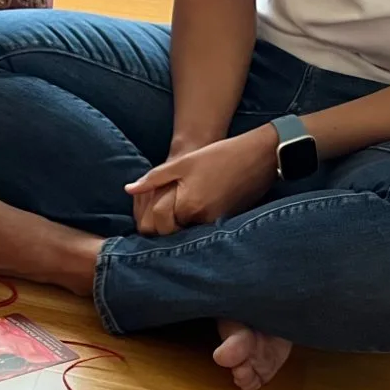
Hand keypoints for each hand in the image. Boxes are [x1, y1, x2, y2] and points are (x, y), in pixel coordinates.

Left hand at [125, 128, 277, 235]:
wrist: (261, 156)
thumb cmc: (220, 155)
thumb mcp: (184, 162)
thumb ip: (154, 178)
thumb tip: (129, 189)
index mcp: (187, 205)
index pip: (156, 223)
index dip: (149, 216)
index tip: (149, 208)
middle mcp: (200, 219)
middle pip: (168, 233)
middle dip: (160, 224)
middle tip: (156, 213)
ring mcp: (214, 223)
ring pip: (184, 232)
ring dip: (176, 224)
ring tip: (172, 209)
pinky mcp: (225, 222)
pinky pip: (200, 228)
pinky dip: (192, 221)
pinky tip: (192, 208)